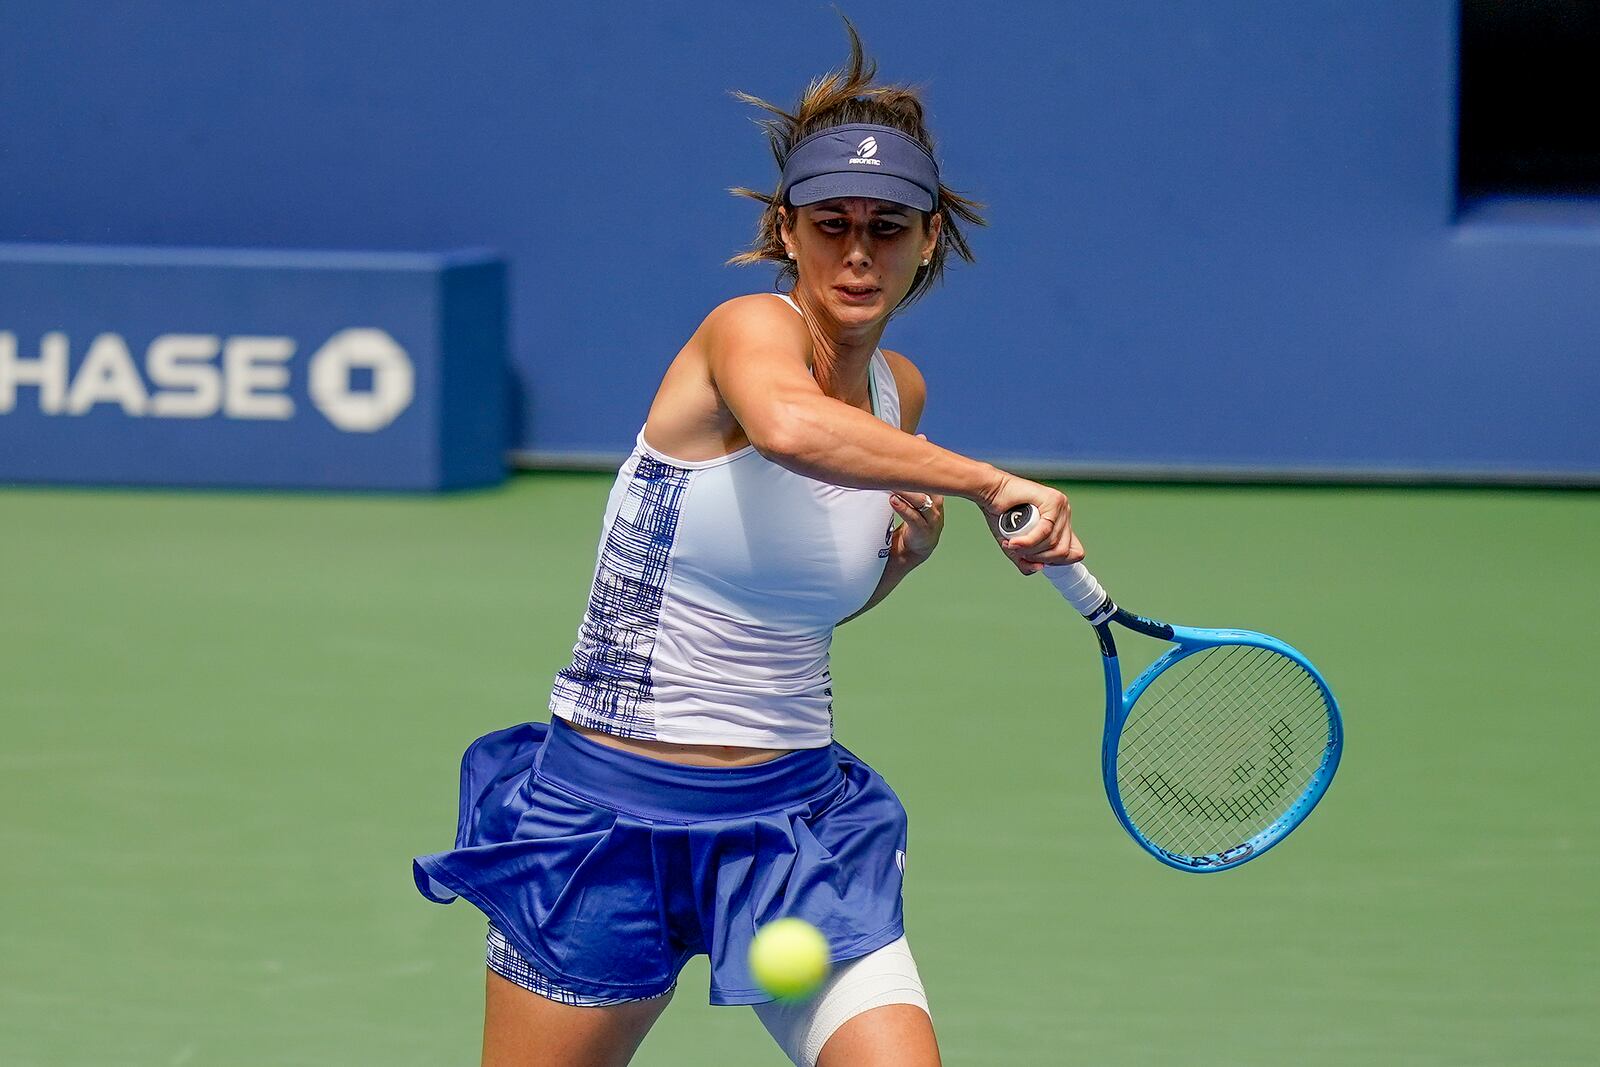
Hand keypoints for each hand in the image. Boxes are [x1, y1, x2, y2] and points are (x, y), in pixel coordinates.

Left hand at [888, 435, 944, 563]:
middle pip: (928, 485)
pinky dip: (903, 508)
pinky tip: (893, 500)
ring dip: (906, 490)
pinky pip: (915, 518)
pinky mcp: (925, 533)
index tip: (919, 440)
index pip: (933, 473)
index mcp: (935, 493)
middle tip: (897, 460)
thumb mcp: (913, 492)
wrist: (913, 549)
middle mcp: (937, 504)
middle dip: (915, 473)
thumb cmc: (913, 518)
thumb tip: (917, 439)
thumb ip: (912, 472)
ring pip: (921, 501)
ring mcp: (933, 519)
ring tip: (892, 482)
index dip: (927, 457)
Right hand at [980, 472, 1084, 574]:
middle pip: (1063, 551)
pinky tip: (1015, 542)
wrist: (991, 492)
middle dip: (1039, 557)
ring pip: (1053, 542)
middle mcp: (1065, 516)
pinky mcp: (1053, 501)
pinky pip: (1045, 530)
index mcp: (1061, 526)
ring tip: (1013, 544)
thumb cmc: (1002, 516)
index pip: (1075, 552)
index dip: (1057, 562)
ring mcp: (1061, 507)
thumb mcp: (1015, 547)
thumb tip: (1040, 568)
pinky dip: (1029, 541)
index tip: (1037, 560)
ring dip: (1030, 549)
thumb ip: (1026, 561)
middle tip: (1019, 552)